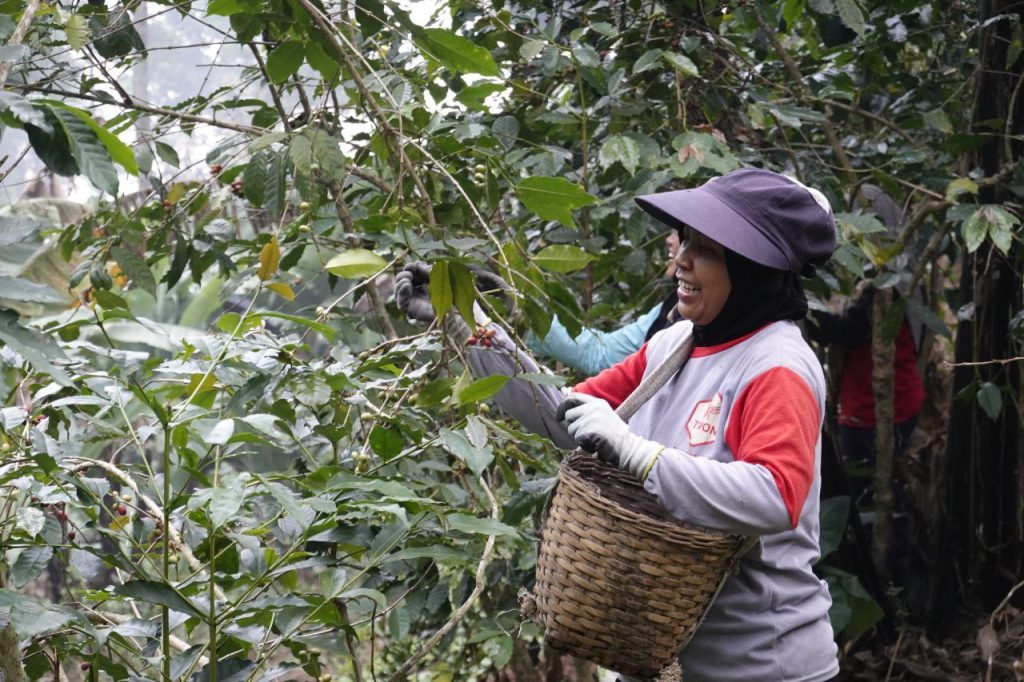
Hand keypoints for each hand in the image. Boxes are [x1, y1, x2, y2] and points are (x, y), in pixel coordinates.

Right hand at [396, 263, 514, 323]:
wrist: (458, 311)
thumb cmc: (453, 293)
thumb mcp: (441, 277)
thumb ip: (428, 269)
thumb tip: (416, 264)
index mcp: (426, 283)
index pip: (413, 273)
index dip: (411, 267)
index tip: (415, 265)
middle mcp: (419, 292)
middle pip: (403, 281)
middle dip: (405, 273)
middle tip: (410, 270)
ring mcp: (414, 302)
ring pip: (399, 290)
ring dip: (401, 280)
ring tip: (408, 277)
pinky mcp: (412, 312)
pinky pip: (401, 302)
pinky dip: (401, 292)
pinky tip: (407, 284)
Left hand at [556, 393, 663, 479]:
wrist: (629, 448)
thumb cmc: (615, 438)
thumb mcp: (602, 418)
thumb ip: (587, 413)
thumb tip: (565, 413)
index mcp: (598, 402)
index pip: (573, 397)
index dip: (563, 406)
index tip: (559, 417)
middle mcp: (594, 407)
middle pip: (569, 415)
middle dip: (573, 428)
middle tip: (588, 435)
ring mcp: (592, 417)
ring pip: (571, 429)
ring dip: (580, 439)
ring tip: (595, 441)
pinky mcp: (590, 429)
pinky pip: (577, 439)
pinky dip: (584, 446)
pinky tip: (596, 446)